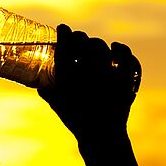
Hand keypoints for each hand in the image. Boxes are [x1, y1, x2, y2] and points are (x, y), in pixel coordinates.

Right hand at [38, 24, 140, 142]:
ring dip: (97, 44)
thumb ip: (49, 93)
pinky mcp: (124, 80)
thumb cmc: (77, 122)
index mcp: (69, 78)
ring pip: (102, 48)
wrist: (102, 137)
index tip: (63, 28)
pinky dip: (121, 50)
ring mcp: (108, 76)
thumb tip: (40, 84)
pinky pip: (125, 57)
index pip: (65, 46)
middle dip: (80, 37)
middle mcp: (88, 73)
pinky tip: (116, 47)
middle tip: (78, 39)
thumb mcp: (58, 107)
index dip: (64, 33)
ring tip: (95, 47)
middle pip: (84, 43)